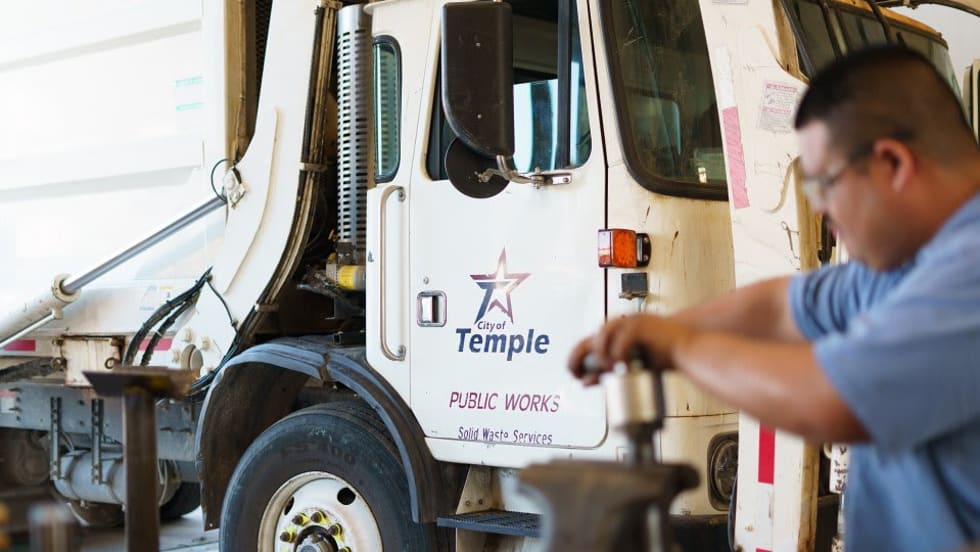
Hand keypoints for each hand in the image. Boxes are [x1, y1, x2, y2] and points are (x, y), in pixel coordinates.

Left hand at [567, 314, 694, 384]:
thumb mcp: (629, 365)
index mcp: (616, 331)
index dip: (575, 357)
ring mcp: (630, 322)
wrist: (688, 348)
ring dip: (601, 355)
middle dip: (579, 357)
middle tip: (577, 374)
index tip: (573, 374)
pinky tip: (622, 365)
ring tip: (607, 369)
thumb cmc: (660, 357)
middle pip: (590, 338)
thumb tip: (584, 382)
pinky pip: (622, 339)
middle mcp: (620, 323)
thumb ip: (607, 370)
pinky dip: (619, 354)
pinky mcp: (640, 326)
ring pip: (603, 335)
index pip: (588, 341)